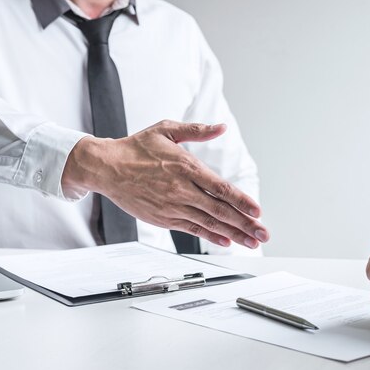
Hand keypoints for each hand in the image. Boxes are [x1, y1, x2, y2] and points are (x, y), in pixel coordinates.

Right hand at [62, 120, 269, 248]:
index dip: (242, 201)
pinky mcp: (164, 218)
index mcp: (186, 166)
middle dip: (245, 224)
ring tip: (251, 242)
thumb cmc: (136, 148)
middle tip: (263, 233)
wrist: (106, 167)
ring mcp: (173, 206)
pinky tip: (226, 242)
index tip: (258, 211)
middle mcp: (182, 189)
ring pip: (209, 223)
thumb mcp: (166, 129)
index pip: (221, 188)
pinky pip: (193, 229)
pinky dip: (211, 237)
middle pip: (220, 210)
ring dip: (233, 234)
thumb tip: (221, 127)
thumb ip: (197, 130)